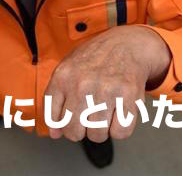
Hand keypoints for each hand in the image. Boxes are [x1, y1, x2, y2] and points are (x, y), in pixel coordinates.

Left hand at [44, 25, 170, 141]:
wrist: (126, 44)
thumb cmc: (94, 59)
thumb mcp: (67, 69)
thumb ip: (55, 100)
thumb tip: (55, 133)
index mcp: (63, 77)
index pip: (53, 119)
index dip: (60, 126)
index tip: (67, 121)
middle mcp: (82, 84)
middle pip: (74, 132)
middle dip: (80, 131)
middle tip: (86, 119)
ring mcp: (106, 91)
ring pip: (97, 135)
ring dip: (100, 130)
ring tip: (102, 114)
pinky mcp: (128, 98)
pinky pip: (120, 133)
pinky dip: (119, 129)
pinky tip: (116, 114)